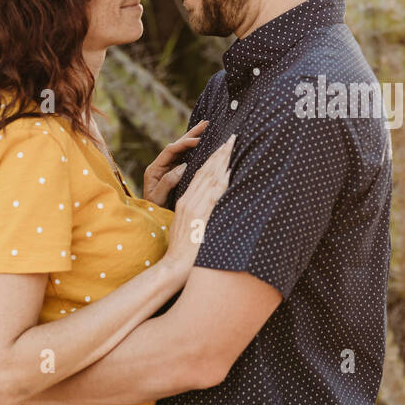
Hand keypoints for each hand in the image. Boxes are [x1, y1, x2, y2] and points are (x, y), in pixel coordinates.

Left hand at [144, 120, 208, 205]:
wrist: (151, 219)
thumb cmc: (153, 210)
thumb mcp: (158, 198)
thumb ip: (168, 181)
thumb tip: (182, 166)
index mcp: (154, 169)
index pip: (170, 150)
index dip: (184, 143)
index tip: (198, 141)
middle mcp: (161, 166)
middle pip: (176, 145)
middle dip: (191, 134)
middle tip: (205, 123)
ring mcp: (167, 169)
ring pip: (181, 150)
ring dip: (193, 139)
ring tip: (205, 128)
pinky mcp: (174, 174)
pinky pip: (184, 158)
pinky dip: (193, 150)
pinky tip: (202, 144)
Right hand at [161, 133, 234, 279]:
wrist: (174, 267)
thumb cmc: (184, 253)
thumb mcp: (189, 228)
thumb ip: (198, 215)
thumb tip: (211, 209)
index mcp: (185, 203)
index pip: (200, 175)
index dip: (212, 159)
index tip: (222, 146)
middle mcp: (189, 202)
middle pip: (205, 172)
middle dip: (218, 153)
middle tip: (231, 137)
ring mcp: (193, 209)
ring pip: (208, 179)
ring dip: (221, 161)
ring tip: (231, 145)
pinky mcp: (199, 217)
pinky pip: (211, 196)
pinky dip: (219, 182)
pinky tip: (227, 171)